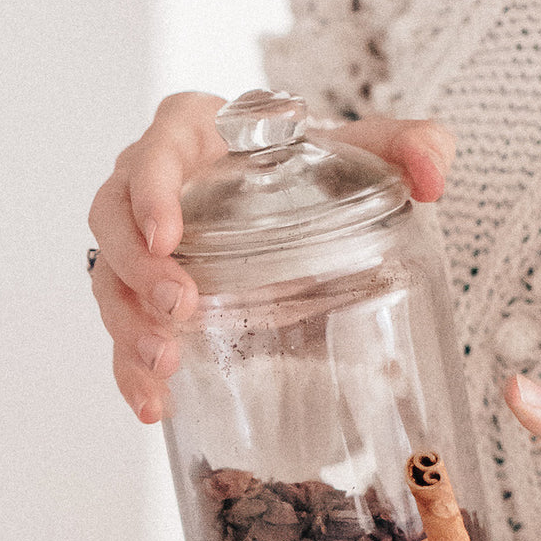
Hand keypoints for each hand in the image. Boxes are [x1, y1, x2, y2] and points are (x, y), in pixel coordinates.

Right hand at [88, 93, 456, 423]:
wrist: (284, 192)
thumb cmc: (303, 162)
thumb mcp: (358, 146)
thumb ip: (407, 144)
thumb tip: (433, 172)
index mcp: (191, 135)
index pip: (155, 151)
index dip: (150, 191)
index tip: (169, 235)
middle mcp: (148, 186)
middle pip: (112, 220)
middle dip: (139, 270)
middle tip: (181, 309)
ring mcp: (139, 244)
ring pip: (108, 279)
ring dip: (127, 326)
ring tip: (164, 366)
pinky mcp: (143, 296)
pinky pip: (119, 331)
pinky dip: (128, 370)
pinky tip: (153, 405)